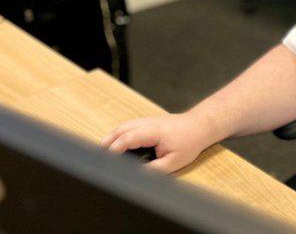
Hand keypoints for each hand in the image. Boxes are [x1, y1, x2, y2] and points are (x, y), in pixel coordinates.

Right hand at [101, 112, 219, 173]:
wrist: (199, 125)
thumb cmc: (189, 142)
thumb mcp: (174, 161)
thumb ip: (154, 170)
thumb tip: (138, 175)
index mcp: (152, 131)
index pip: (127, 138)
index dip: (114, 149)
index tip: (106, 160)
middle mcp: (146, 123)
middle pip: (120, 130)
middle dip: (107, 143)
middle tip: (96, 158)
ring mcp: (146, 120)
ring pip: (122, 127)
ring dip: (111, 138)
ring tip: (102, 154)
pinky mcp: (147, 121)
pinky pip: (128, 126)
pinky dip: (118, 135)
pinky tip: (115, 146)